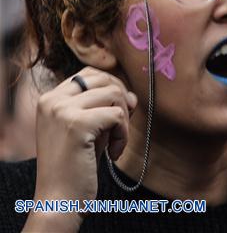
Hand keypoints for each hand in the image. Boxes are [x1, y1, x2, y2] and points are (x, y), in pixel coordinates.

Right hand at [26, 67, 135, 231]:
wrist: (59, 199)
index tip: (117, 112)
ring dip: (123, 120)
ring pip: (114, 94)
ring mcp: (62, 110)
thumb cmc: (76, 164)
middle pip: (105, 80)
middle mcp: (52, 100)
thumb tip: (131, 95)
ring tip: (114, 144)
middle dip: (121, 101)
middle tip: (119, 129)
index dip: (112, 88)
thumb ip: (103, 106)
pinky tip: (113, 153)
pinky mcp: (77, 124)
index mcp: (49, 98)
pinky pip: (118, 115)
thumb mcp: (87, 127)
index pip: (90, 74)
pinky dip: (123, 135)